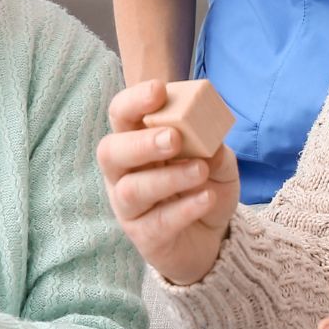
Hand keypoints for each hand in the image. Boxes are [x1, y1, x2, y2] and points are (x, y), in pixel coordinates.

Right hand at [96, 79, 241, 285]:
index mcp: (136, 142)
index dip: (134, 101)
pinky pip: (156, 223)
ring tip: (200, 171)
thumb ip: (213, 148)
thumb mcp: (218, 162)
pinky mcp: (144, 238)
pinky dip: (184, 208)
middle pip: (110, 152)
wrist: (213, 238)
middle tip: (172, 138)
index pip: (121, 115)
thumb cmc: (204, 187)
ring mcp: (129, 208)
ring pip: (131, 190)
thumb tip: (210, 140)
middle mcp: (124, 173)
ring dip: (168, 178)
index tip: (158, 90)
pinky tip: (206, 197)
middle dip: (140, 143)